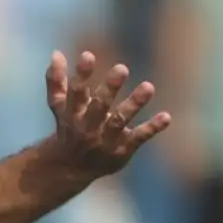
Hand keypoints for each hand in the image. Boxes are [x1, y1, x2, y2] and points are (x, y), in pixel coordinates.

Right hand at [43, 50, 171, 177]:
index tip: (88, 55)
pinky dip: (152, 128)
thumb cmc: (69, 129)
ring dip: (133, 104)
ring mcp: (105, 140)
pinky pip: (138, 138)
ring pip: (119, 121)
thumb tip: (56, 52)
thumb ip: (57, 82)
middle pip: (98, 107)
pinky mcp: (121, 150)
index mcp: (73, 114)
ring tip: (148, 87)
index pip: (76, 93)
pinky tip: (166, 117)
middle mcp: (87, 127)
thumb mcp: (61, 107)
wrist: (70, 169)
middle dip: (109, 89)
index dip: (81, 75)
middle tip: (122, 68)